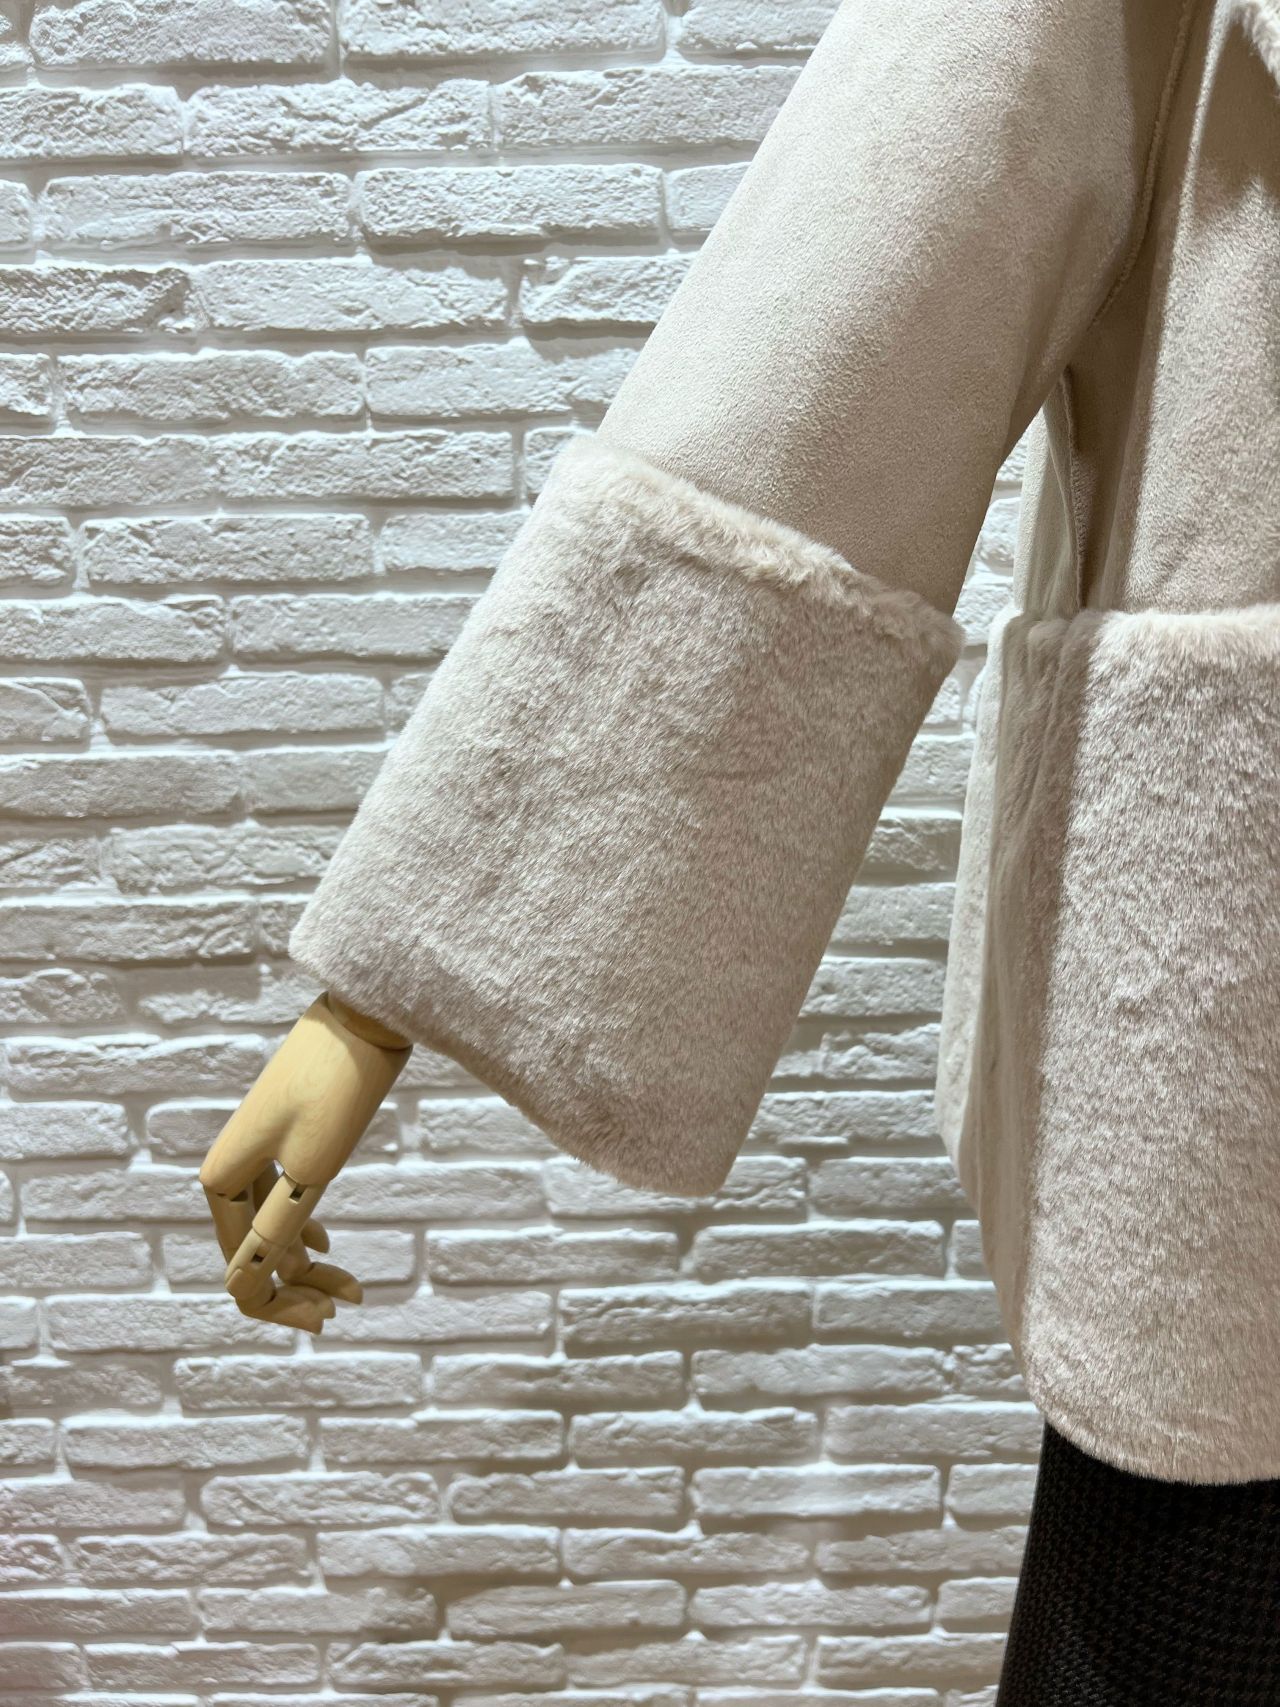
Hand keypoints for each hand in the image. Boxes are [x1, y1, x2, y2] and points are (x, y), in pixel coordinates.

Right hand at [198, 993, 411, 1334]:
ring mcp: (255, 1151)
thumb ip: (276, 1228)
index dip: (279, 1305)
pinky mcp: (283, 1136)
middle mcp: (229, 1167)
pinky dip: (300, 1228)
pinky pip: (278, 1198)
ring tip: (348, 1289)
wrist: (366, 1014)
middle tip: (349, 1304)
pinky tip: (323, 1242)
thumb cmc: (340, 1089)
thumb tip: (243, 1284)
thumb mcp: (311, 1169)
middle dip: (297, 1287)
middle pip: (251, 1252)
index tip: (332, 1315)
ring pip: (269, 1226)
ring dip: (303, 1263)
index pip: (239, 1269)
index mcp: (222, 1179)